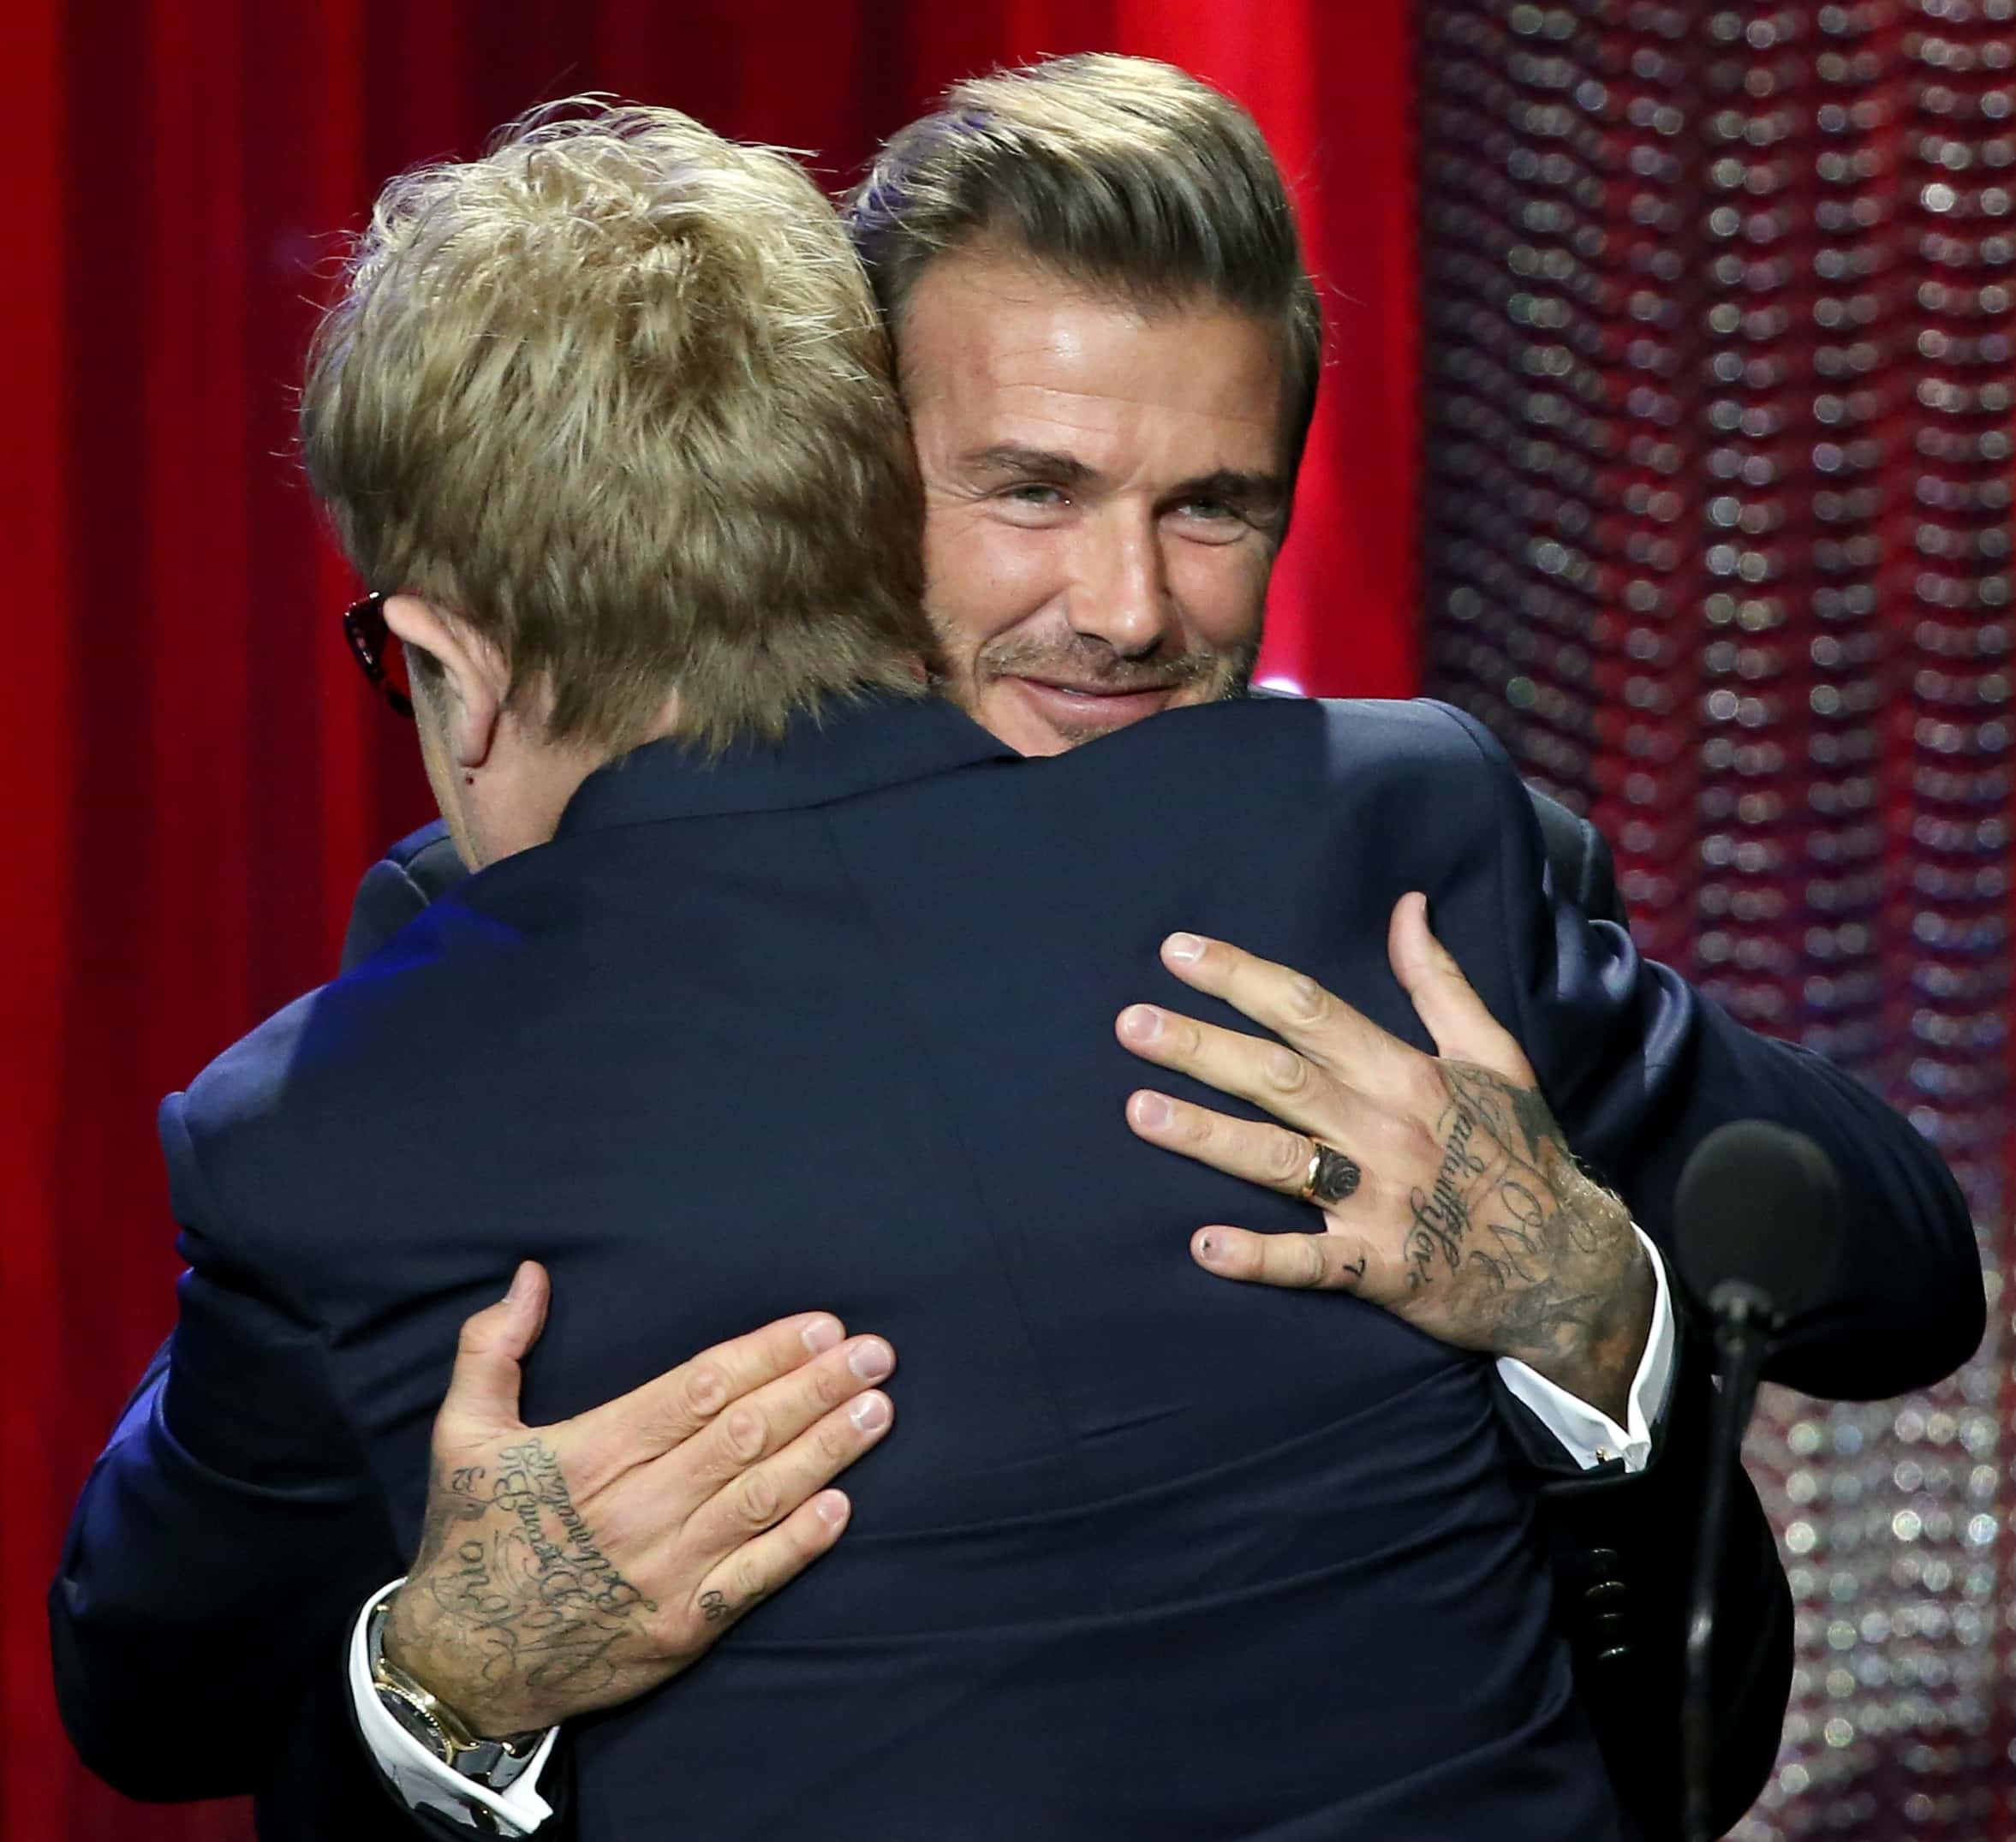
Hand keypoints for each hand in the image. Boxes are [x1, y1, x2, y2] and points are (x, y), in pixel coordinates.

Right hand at [383, 1262, 894, 1733]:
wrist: (459, 1665)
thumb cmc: (471, 1535)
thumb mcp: (460, 1432)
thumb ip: (493, 1347)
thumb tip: (532, 1274)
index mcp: (594, 1452)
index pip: (699, 1388)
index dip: (766, 1355)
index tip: (820, 1327)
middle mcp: (636, 1506)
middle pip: (743, 1434)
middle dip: (815, 1388)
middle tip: (875, 1354)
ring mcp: (662, 1570)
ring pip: (760, 1496)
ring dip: (825, 1450)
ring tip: (877, 1409)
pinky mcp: (679, 1627)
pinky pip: (752, 1578)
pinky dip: (800, 1543)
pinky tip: (843, 1506)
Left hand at [1116, 894, 1651, 1419]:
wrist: (1574, 1264)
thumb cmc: (1518, 1150)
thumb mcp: (1493, 1055)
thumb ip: (1439, 982)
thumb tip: (1407, 905)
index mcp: (1407, 1073)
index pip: (1312, 1010)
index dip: (1243, 978)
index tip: (1178, 952)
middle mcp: (1387, 1129)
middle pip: (1281, 1078)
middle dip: (1203, 1047)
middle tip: (1130, 1024)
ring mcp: (1381, 1202)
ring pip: (1282, 1161)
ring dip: (1208, 1135)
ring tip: (1138, 1110)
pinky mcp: (1380, 1269)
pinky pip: (1312, 1265)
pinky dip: (1259, 1258)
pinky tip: (1202, 1247)